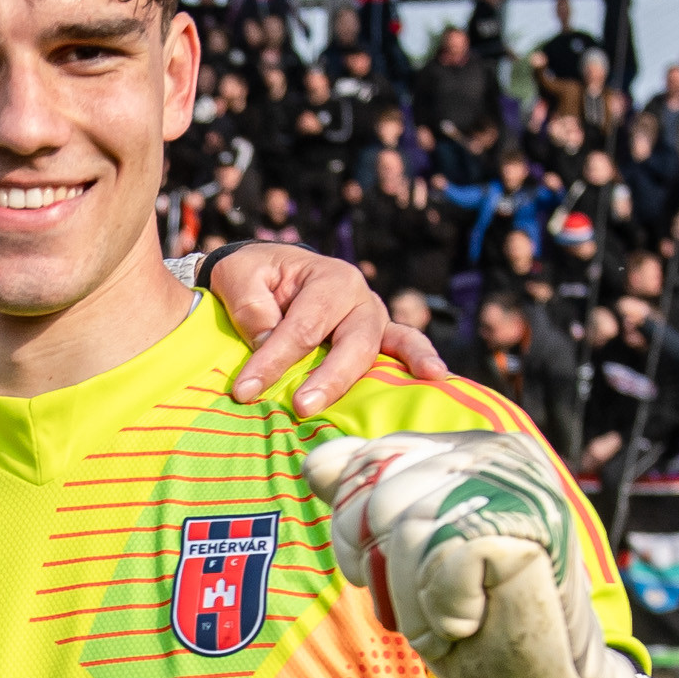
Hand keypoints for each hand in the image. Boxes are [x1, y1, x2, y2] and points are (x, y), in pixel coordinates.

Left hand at [213, 244, 446, 410]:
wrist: (270, 271)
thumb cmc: (255, 275)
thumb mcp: (240, 277)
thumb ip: (251, 308)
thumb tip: (267, 344)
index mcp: (328, 278)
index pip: (303, 325)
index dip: (274, 360)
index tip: (245, 391)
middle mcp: (359, 297)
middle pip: (352, 341)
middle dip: (328, 377)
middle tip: (302, 406)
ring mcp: (373, 319)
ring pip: (385, 346)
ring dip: (400, 367)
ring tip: (429, 379)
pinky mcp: (376, 338)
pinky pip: (401, 347)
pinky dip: (419, 360)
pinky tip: (438, 378)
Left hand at [302, 428, 634, 677]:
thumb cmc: (465, 611)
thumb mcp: (401, 550)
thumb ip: (362, 498)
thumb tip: (315, 463)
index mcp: (464, 447)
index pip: (369, 459)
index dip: (351, 524)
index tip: (378, 568)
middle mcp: (497, 452)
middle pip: (380, 497)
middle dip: (381, 568)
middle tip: (422, 602)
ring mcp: (521, 484)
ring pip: (408, 531)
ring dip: (413, 599)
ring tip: (449, 617)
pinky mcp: (533, 524)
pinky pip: (443, 559)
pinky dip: (442, 609)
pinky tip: (470, 621)